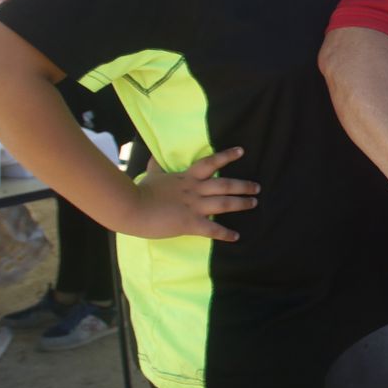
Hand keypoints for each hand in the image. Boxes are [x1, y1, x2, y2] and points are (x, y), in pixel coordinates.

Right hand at [128, 146, 258, 241]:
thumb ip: (157, 166)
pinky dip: (226, 233)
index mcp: (186, 178)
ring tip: (254, 203)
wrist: (130, 207)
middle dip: (243, 185)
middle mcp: (194, 190)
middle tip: (257, 187)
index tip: (241, 151)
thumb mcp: (152, 175)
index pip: (210, 163)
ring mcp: (194, 206)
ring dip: (241, 204)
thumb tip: (154, 155)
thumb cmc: (140, 192)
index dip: (227, 156)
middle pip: (224, 184)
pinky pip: (212, 229)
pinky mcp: (190, 223)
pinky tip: (236, 236)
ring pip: (224, 203)